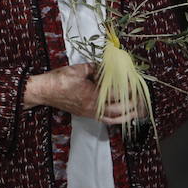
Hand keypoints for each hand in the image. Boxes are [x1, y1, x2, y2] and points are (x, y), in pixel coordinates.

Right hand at [24, 63, 138, 124]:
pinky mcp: (85, 114)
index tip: (138, 84)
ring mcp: (89, 112)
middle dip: (133, 104)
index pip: (117, 94)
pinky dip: (116, 119)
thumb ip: (96, 68)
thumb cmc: (58, 80)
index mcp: (93, 96)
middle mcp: (93, 107)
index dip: (129, 89)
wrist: (43, 91)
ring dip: (127, 115)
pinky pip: (105, 119)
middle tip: (143, 99)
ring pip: (114, 118)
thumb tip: (108, 67)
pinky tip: (121, 117)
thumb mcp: (79, 69)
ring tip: (138, 112)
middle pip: (120, 109)